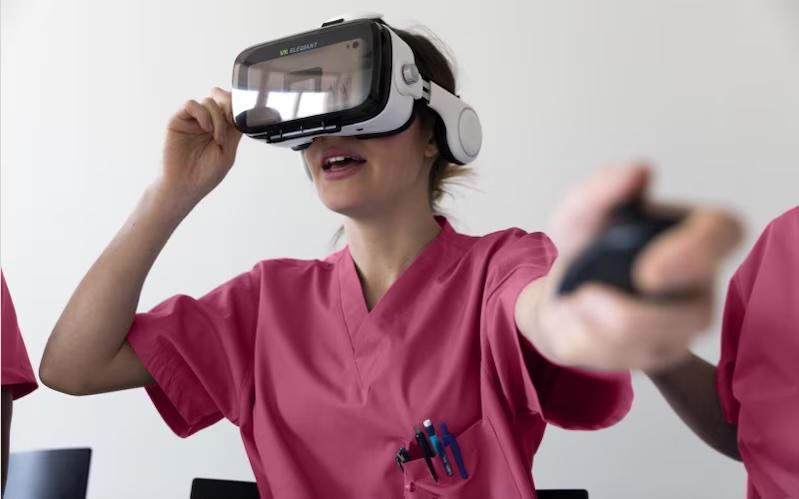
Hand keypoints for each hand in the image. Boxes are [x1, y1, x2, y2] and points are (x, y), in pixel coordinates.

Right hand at [158, 87, 242, 207]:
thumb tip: (239, 111)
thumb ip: (234, 131)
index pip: (232, 107)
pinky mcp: (179, 120)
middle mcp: (208, 122)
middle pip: (222, 98)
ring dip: (218, 118)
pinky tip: (206, 128)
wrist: (184, 185)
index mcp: (222, 129)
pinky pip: (191, 104)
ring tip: (218, 138)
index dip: (239, 108)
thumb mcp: (228, 152)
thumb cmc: (205, 174)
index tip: (242, 121)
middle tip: (231, 122)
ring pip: (209, 101)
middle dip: (229, 106)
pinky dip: (202, 113)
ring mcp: (193, 120)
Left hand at [537, 163, 741, 370]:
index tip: (647, 269)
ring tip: (574, 301)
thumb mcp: (579, 212)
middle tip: (588, 297)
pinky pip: (620, 358)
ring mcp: (678, 329)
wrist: (558, 291)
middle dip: (636, 315)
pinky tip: (573, 318)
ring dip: (597, 325)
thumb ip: (602, 189)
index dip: (695, 254)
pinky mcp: (653, 358)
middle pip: (693, 314)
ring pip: (654, 343)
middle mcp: (696, 286)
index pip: (723, 235)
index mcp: (693, 235)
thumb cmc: (585, 248)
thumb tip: (637, 171)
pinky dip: (582, 337)